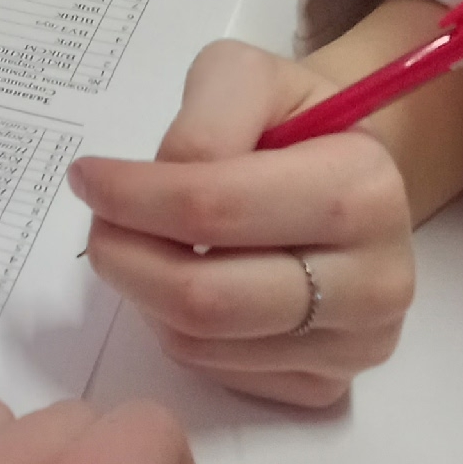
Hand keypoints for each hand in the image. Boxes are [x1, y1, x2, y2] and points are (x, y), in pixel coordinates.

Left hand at [73, 39, 416, 409]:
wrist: (346, 179)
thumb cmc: (289, 123)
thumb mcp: (248, 77)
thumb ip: (206, 117)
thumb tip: (164, 180)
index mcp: (364, 188)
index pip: (214, 207)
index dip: (132, 196)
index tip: (86, 178)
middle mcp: (376, 280)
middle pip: (205, 297)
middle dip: (124, 259)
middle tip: (98, 227)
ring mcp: (357, 344)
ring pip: (202, 342)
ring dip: (144, 294)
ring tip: (141, 247)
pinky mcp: (330, 385)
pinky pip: (218, 372)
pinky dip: (176, 331)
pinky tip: (185, 283)